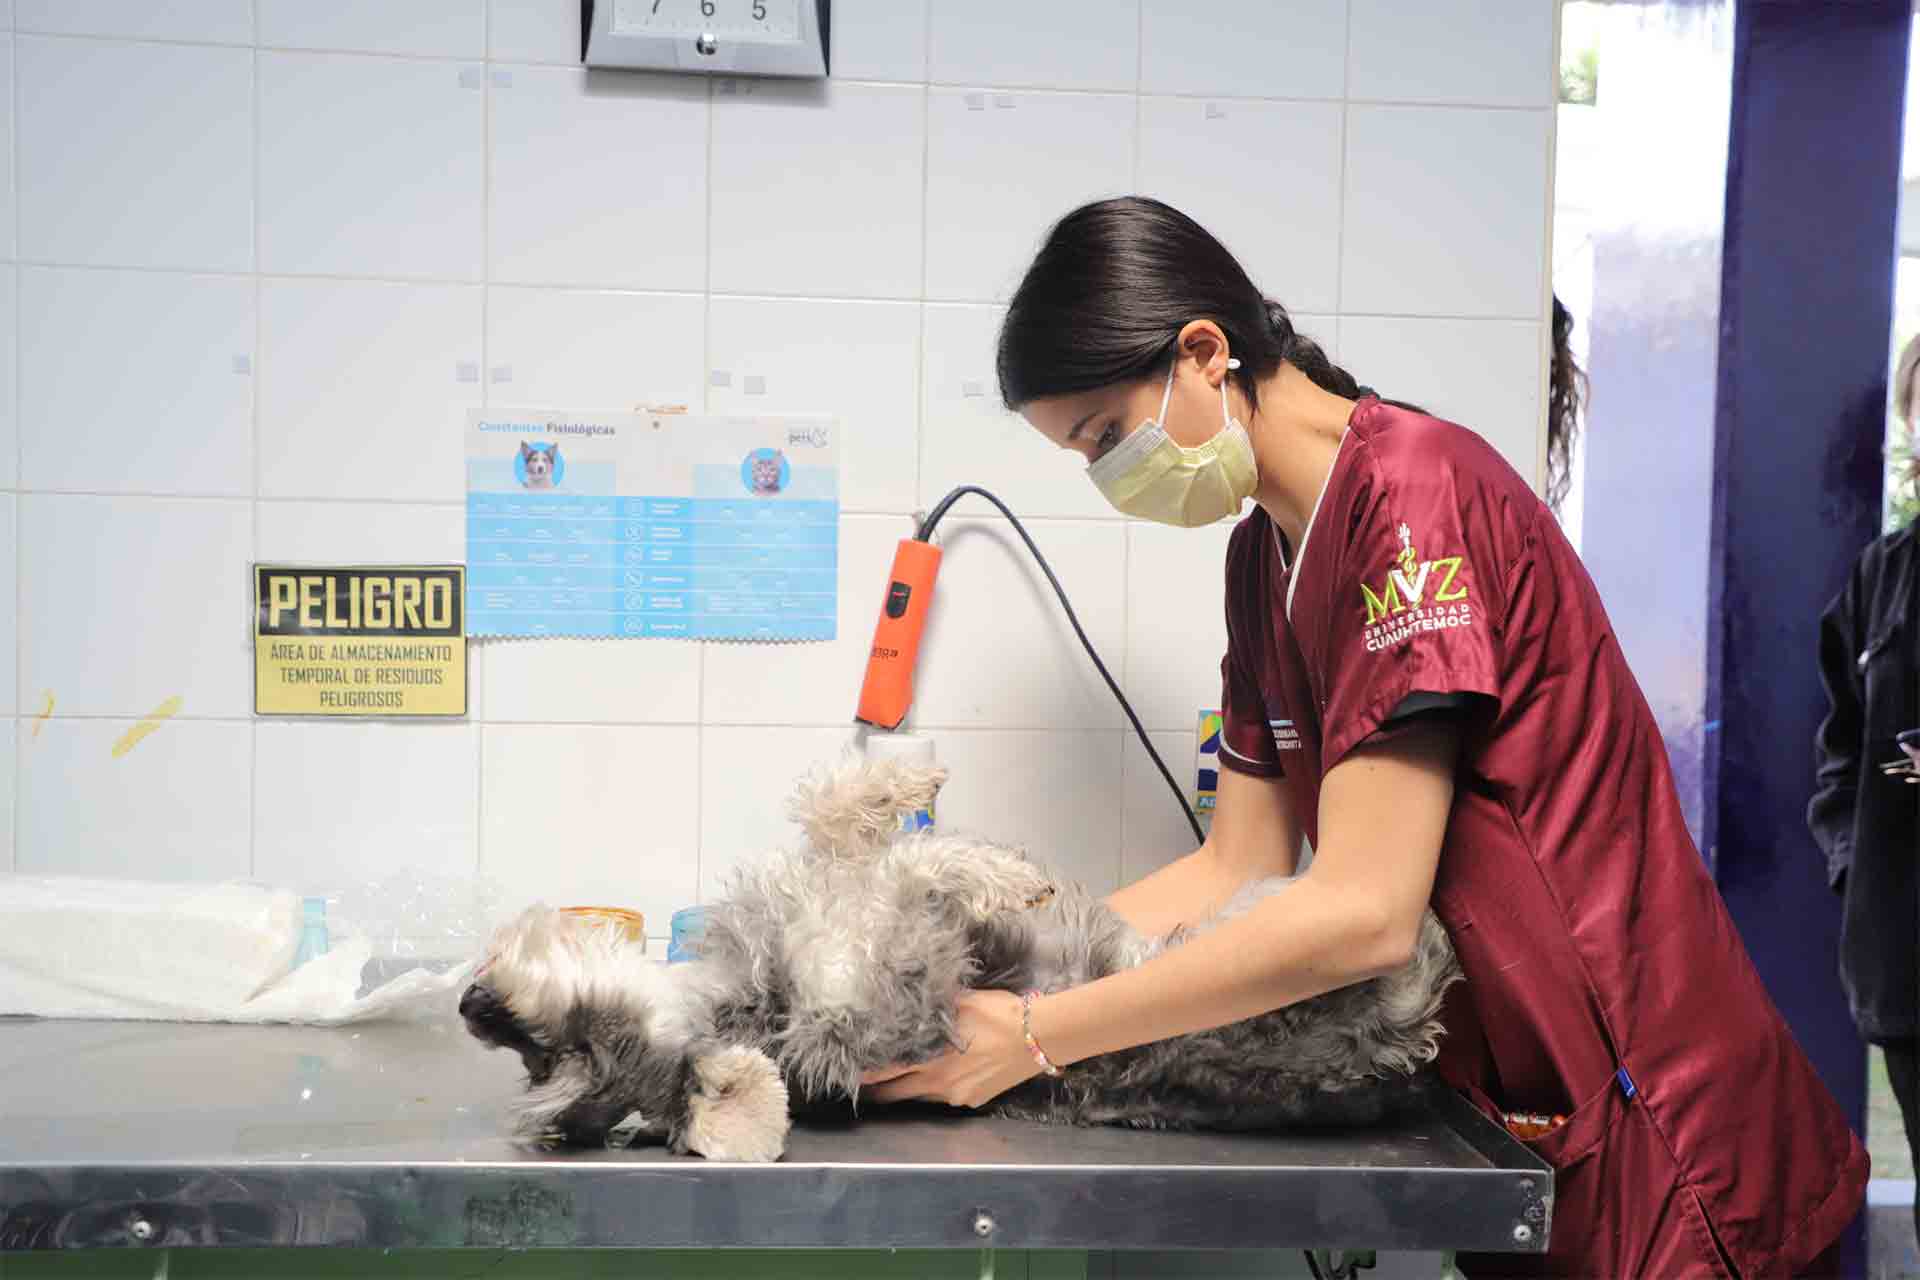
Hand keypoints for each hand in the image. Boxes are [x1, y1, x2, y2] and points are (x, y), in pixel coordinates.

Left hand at [860, 990, 1042, 1108]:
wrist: (1040, 1037)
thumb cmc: (1000, 1014)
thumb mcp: (963, 1002)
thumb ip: (936, 1007)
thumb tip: (914, 1000)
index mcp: (933, 1060)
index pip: (888, 1073)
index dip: (867, 1076)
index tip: (851, 1074)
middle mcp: (941, 1084)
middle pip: (899, 1094)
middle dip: (881, 1091)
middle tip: (865, 1086)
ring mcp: (958, 1096)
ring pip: (924, 1096)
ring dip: (911, 1088)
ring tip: (901, 1078)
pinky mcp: (975, 1101)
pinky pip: (948, 1096)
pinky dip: (939, 1087)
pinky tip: (943, 1075)